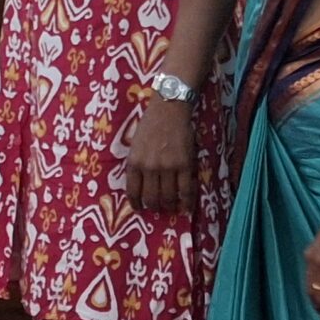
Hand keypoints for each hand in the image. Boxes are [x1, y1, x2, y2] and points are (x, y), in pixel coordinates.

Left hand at [125, 97, 195, 212]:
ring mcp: (167, 167)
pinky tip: (187, 208)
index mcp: (134, 162)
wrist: (169, 110)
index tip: (139, 209)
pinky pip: (186, 190)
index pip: (132, 191)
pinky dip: (187, 202)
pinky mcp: (185, 165)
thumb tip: (140, 185)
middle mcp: (149, 167)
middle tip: (158, 209)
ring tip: (172, 209)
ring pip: (168, 197)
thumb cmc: (150, 125)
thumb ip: (137, 164)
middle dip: (155, 207)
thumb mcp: (135, 145)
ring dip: (170, 207)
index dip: (136, 204)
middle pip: (151, 198)